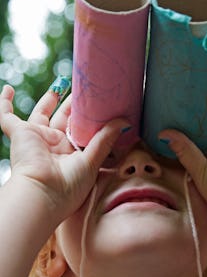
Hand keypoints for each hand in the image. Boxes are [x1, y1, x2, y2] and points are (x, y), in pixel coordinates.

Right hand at [0, 85, 129, 221]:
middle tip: (84, 89)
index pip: (80, 131)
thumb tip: (125, 121)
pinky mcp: (19, 133)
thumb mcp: (92, 161)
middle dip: (72, 105)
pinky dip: (4, 102)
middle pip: (63, 119)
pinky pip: (5, 115)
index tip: (98, 103)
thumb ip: (106, 139)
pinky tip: (9, 88)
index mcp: (71, 154)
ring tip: (63, 82)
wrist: (43, 194)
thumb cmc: (69, 186)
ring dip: (51, 98)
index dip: (88, 117)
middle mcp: (54, 145)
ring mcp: (36, 138)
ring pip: (42, 113)